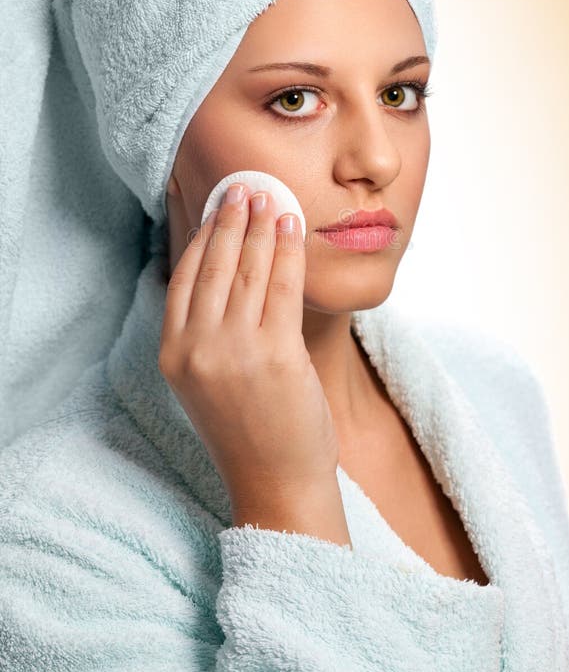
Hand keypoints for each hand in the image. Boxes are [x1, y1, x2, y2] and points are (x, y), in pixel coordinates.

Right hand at [158, 184, 340, 512]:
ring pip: (247, 269)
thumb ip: (208, 330)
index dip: (200, 234)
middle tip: (242, 188)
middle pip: (214, 265)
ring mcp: (234, 351)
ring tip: (269, 197)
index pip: (184, 276)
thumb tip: (227, 270)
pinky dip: (287, 249)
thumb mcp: (208, 379)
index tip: (214, 207)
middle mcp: (196, 348)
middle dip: (230, 219)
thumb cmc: (248, 429)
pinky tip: (292, 225)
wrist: (277, 483)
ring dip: (260, 226)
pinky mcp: (275, 354)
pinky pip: (281, 285)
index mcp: (173, 354)